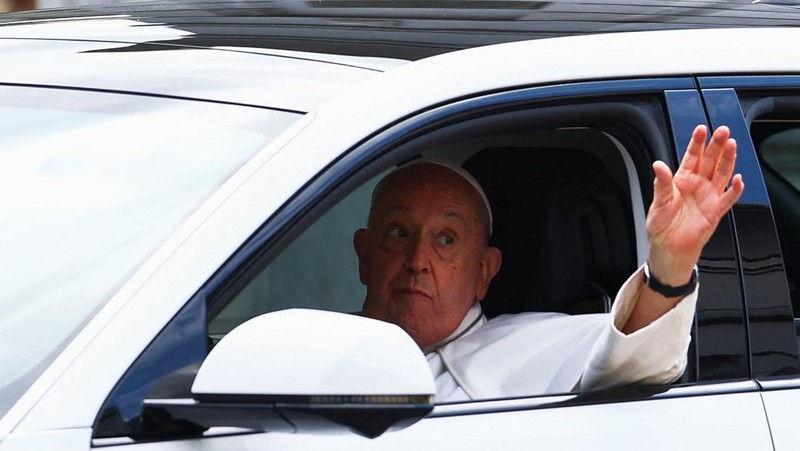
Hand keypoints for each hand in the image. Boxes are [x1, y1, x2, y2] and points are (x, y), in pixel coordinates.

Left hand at [645, 125, 744, 285]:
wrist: (668, 247)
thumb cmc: (661, 225)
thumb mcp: (658, 202)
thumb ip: (661, 183)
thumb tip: (658, 165)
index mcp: (682, 179)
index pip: (692, 156)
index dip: (697, 143)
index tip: (701, 129)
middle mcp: (697, 185)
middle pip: (710, 161)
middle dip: (717, 145)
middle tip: (723, 132)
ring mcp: (708, 196)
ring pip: (722, 174)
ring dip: (728, 160)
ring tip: (732, 145)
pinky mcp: (716, 211)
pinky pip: (729, 198)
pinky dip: (735, 189)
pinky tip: (738, 179)